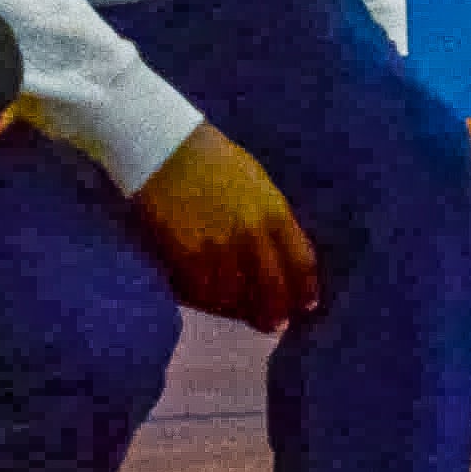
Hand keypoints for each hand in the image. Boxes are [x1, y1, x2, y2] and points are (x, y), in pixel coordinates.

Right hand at [127, 123, 318, 332]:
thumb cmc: (213, 159)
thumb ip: (271, 216)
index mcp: (275, 212)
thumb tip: (279, 251)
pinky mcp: (186, 254)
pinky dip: (202, 300)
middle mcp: (252, 234)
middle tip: (271, 325)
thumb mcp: (256, 181)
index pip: (301, 262)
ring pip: (235, 296)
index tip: (306, 306)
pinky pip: (201, 291)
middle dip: (274, 313)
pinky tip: (202, 298)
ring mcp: (219, 246)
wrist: (164, 145)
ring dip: (236, 309)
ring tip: (233, 312)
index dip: (305, 290)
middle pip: (272, 289)